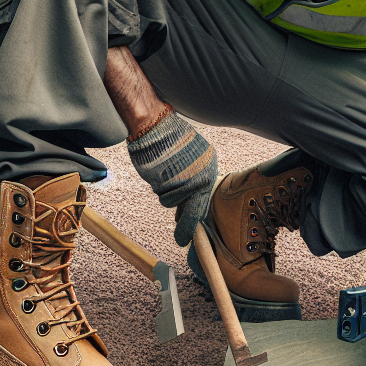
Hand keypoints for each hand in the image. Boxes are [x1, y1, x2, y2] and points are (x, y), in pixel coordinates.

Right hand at [126, 107, 217, 245]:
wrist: (155, 124)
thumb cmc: (169, 139)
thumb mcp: (190, 159)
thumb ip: (192, 178)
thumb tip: (187, 205)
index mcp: (210, 168)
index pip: (204, 199)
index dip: (195, 215)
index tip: (193, 230)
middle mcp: (203, 176)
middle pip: (195, 210)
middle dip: (187, 228)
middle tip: (181, 241)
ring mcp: (187, 181)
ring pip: (172, 203)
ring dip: (164, 193)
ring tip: (161, 173)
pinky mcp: (170, 183)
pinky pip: (162, 196)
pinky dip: (157, 188)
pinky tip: (157, 172)